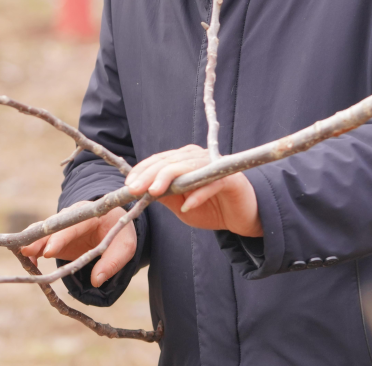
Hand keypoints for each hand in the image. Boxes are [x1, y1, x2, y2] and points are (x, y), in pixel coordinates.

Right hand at [20, 201, 136, 286]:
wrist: (112, 224)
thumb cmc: (119, 233)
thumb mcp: (125, 246)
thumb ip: (113, 262)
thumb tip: (97, 280)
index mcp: (88, 214)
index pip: (72, 226)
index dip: (60, 238)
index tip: (49, 251)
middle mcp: (70, 217)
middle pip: (51, 227)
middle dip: (38, 238)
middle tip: (26, 250)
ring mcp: (60, 227)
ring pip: (41, 232)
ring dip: (31, 242)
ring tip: (22, 254)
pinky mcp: (54, 238)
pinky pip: (40, 242)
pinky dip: (32, 250)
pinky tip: (29, 262)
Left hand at [125, 145, 261, 236]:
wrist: (243, 216)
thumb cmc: (211, 207)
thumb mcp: (181, 205)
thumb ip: (165, 197)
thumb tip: (140, 192)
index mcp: (185, 159)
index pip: (160, 160)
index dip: (142, 170)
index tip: (128, 185)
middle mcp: (198, 157)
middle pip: (169, 161)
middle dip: (149, 175)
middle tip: (134, 190)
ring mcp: (214, 165)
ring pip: (187, 167)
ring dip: (168, 179)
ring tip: (154, 192)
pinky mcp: (230, 179)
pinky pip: (211, 184)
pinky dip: (198, 195)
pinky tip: (187, 207)